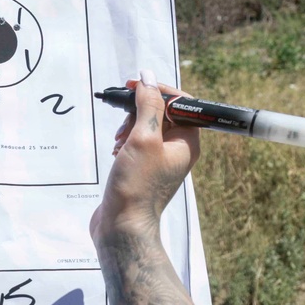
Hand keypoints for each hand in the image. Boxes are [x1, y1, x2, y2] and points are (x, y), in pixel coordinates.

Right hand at [90, 71, 199, 246]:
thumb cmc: (137, 185)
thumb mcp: (144, 138)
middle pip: (162, 113)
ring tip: (118, 141)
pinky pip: (137, 144)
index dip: (158, 90)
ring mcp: (161, 160)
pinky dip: (125, 141)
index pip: (180, 103)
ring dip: (129, 127)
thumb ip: (147, 105)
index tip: (135, 86)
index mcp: (188, 141)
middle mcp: (178, 150)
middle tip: (124, 123)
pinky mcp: (144, 169)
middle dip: (139, 112)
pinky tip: (116, 150)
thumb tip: (148, 79)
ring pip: (146, 128)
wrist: (122, 226)